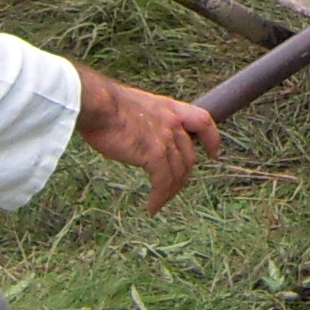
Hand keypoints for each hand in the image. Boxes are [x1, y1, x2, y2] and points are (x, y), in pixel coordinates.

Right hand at [72, 64, 219, 210]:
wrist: (96, 102)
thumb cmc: (104, 103)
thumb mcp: (134, 104)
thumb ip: (144, 118)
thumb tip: (137, 132)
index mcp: (168, 107)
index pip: (202, 120)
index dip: (211, 138)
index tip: (213, 152)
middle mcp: (171, 122)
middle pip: (188, 155)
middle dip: (183, 176)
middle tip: (172, 189)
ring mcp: (165, 137)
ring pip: (178, 172)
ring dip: (170, 191)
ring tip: (158, 202)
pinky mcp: (154, 153)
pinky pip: (163, 182)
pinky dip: (160, 197)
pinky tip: (152, 207)